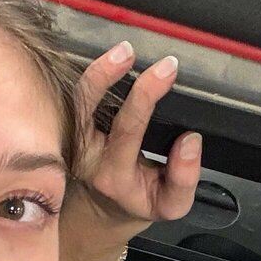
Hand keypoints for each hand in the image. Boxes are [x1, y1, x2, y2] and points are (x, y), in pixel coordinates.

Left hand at [69, 41, 201, 234]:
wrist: (106, 210)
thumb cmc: (140, 200)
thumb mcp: (172, 205)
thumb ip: (185, 178)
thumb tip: (190, 141)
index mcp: (114, 175)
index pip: (128, 129)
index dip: (146, 96)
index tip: (168, 71)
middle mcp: (88, 157)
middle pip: (90, 110)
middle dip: (114, 77)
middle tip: (140, 54)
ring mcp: (73, 142)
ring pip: (76, 101)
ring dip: (97, 72)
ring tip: (124, 50)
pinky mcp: (69, 129)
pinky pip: (74, 98)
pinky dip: (90, 76)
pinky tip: (112, 59)